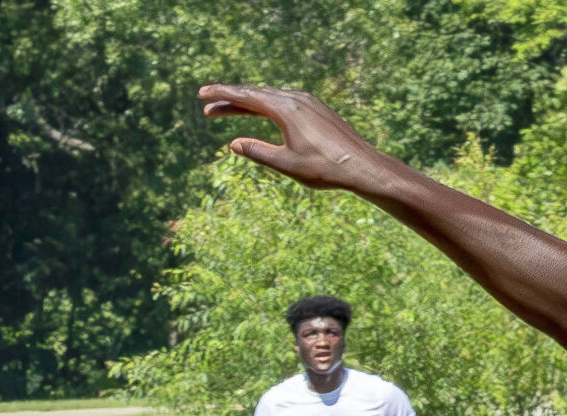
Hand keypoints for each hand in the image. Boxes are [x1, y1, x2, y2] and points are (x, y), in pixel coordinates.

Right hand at [198, 85, 385, 190]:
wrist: (364, 167)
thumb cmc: (326, 169)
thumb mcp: (286, 164)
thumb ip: (258, 152)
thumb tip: (234, 144)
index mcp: (285, 108)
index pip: (245, 96)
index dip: (221, 95)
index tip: (201, 94)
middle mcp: (296, 98)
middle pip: (255, 94)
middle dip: (230, 100)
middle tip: (208, 107)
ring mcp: (309, 102)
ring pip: (271, 97)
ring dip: (248, 103)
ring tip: (228, 111)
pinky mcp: (319, 109)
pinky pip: (286, 101)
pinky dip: (268, 106)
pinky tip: (262, 114)